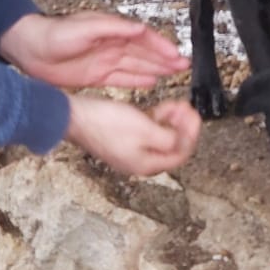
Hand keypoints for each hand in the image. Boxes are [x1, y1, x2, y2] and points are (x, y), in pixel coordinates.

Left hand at [0, 11, 187, 89]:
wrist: (29, 49)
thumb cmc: (54, 35)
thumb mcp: (85, 28)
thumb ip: (113, 28)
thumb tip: (139, 28)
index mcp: (112, 31)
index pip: (143, 38)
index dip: (161, 46)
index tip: (177, 55)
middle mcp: (112, 45)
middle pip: (144, 53)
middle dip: (165, 59)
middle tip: (185, 66)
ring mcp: (105, 60)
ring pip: (137, 66)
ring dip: (156, 69)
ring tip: (175, 73)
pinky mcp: (96, 75)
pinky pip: (123, 78)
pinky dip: (138, 80)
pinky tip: (151, 82)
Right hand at [65, 95, 201, 176]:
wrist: (75, 117)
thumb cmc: (105, 124)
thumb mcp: (144, 129)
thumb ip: (168, 138)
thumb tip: (182, 142)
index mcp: (146, 164)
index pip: (180, 154)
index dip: (191, 134)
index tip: (195, 116)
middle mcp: (139, 161)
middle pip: (172, 146)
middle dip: (182, 126)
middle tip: (186, 108)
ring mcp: (130, 150)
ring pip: (160, 137)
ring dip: (171, 121)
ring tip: (175, 105)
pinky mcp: (123, 138)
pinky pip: (147, 131)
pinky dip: (156, 119)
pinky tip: (159, 108)